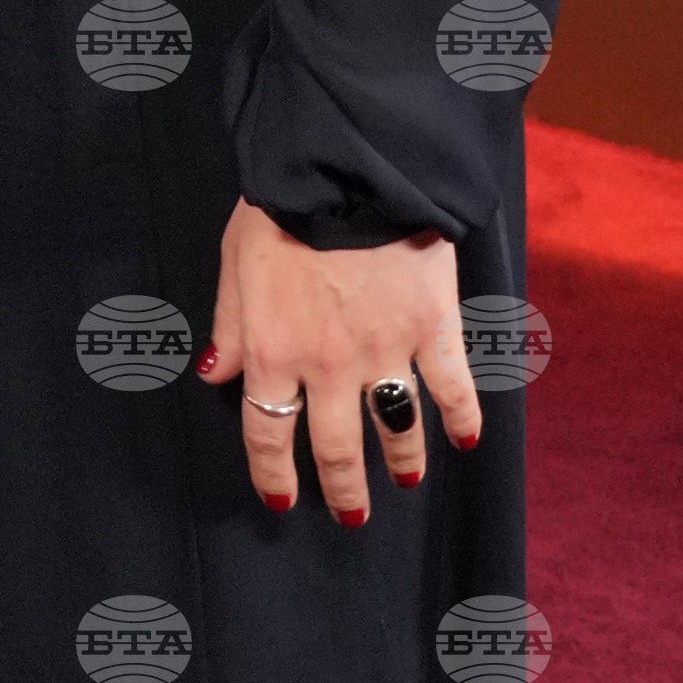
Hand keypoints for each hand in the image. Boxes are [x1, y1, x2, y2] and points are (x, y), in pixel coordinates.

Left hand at [200, 205, 482, 527]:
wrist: (348, 167)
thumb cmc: (282, 205)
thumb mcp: (235, 260)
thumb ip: (229, 324)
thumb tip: (217, 376)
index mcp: (271, 352)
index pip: (268, 435)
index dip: (274, 476)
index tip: (283, 501)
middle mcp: (326, 366)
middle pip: (334, 448)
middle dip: (342, 490)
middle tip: (350, 514)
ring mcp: (385, 351)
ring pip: (396, 428)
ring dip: (401, 463)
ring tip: (405, 482)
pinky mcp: (433, 328)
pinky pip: (453, 388)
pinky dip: (463, 419)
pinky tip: (465, 442)